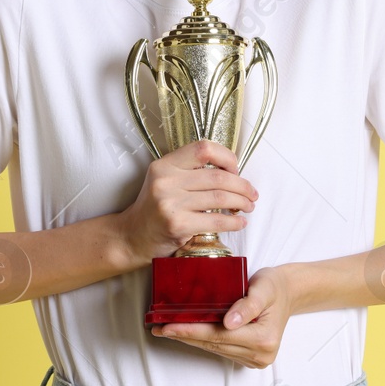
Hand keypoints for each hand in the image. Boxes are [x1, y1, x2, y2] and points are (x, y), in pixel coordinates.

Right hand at [116, 139, 257, 263]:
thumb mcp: (166, 181)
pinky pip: (215, 221)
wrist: (132, 237)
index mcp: (165, 164)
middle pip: (218, 176)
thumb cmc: (155, 209)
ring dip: (241, 203)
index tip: (236, 170)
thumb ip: (191, 172)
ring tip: (248, 207)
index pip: (203, 148)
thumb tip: (233, 172)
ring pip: (220, 198)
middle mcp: (166, 180)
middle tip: (251, 194)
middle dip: (242, 186)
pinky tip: (239, 223)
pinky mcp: (177, 224)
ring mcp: (170, 203)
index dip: (227, 157)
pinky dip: (233, 222)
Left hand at [151, 265, 294, 368]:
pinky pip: (220, 349)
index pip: (218, 335)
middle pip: (213, 344)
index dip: (191, 330)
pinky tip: (186, 332)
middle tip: (157, 328)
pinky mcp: (250, 359)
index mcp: (264, 339)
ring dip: (190, 339)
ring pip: (214, 349)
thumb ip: (248, 305)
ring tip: (166, 330)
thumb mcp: (264, 288)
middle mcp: (260, 355)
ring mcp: (256, 360)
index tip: (167, 326)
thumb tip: (230, 323)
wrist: (288, 293)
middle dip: (184, 335)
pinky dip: (202, 340)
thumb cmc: (274, 286)